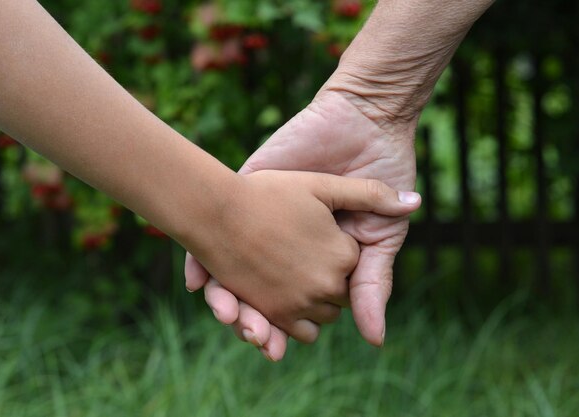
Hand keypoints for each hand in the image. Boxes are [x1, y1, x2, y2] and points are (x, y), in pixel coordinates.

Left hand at [186, 89, 418, 359]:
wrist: (366, 126)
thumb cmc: (380, 178)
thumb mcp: (379, 238)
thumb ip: (371, 285)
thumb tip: (375, 340)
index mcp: (309, 261)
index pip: (286, 307)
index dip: (276, 330)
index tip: (271, 348)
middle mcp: (278, 246)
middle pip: (252, 297)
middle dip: (248, 321)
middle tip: (252, 337)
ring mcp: (259, 219)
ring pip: (226, 273)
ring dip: (224, 301)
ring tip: (230, 315)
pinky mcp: (243, 187)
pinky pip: (208, 229)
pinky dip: (198, 260)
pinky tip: (197, 282)